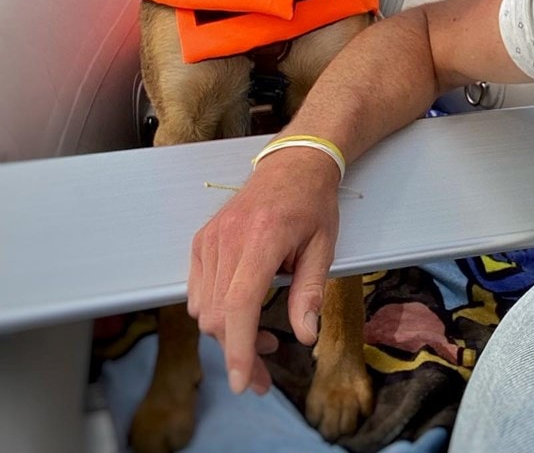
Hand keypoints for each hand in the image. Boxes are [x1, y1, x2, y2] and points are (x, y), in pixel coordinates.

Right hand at [187, 148, 341, 394]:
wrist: (292, 164)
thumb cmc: (312, 204)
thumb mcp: (323, 247)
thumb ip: (310, 292)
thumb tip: (305, 336)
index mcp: (262, 239)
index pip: (239, 304)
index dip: (239, 347)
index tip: (244, 382)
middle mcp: (228, 239)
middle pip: (218, 315)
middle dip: (238, 353)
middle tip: (265, 375)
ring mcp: (210, 239)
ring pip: (203, 309)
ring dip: (228, 335)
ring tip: (264, 340)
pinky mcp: (201, 241)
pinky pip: (196, 292)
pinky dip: (214, 313)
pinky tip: (242, 313)